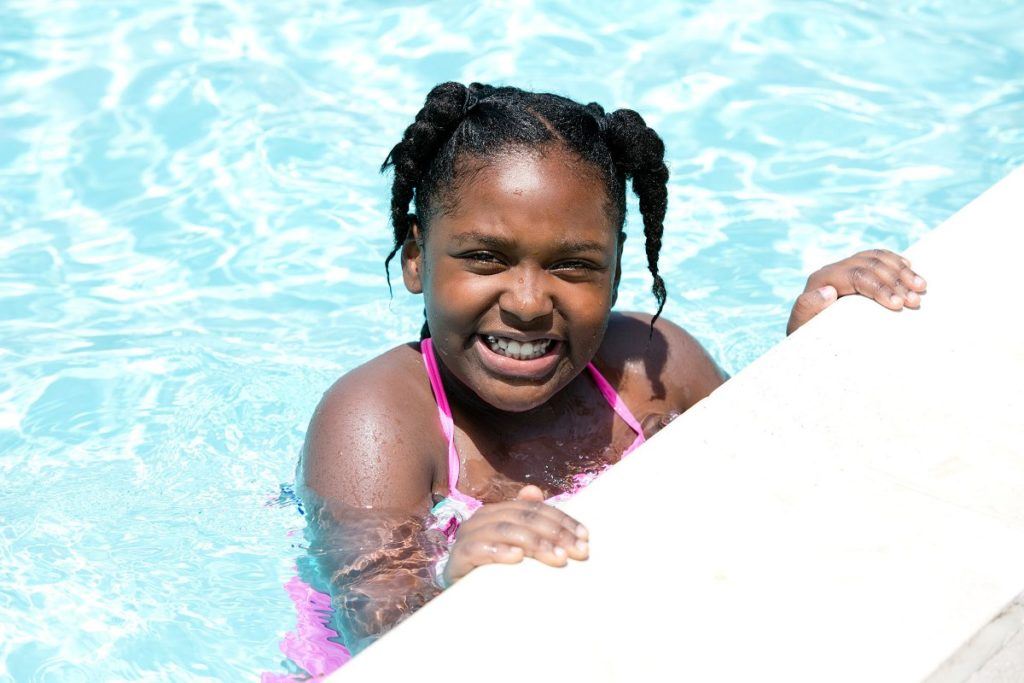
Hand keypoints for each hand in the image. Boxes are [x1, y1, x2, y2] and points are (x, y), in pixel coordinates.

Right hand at [443, 485, 588, 584]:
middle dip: (554, 532)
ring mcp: (468, 537)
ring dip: (534, 543)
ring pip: (505, 529)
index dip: (562, 520)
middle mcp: (482, 518)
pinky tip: (517, 558)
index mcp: (498, 511)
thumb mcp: (514, 545)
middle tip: (577, 551)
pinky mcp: (459, 557)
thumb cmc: (492, 569)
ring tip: (557, 557)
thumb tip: (534, 490)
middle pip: (523, 517)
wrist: (458, 595)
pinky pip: (479, 550)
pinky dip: (500, 551)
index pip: (535, 509)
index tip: (585, 537)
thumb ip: (527, 521)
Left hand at [787, 249, 926, 334]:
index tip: (898, 305)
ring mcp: (845, 268)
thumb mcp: (802, 326)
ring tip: (921, 288)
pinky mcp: (856, 270)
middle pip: (870, 265)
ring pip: (877, 259)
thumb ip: (807, 308)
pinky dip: (896, 263)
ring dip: (902, 272)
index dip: (879, 287)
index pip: (856, 276)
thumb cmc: (807, 334)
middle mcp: (833, 270)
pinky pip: (878, 258)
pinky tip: (910, 269)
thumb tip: (827, 291)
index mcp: (821, 279)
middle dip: (896, 281)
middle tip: (914, 302)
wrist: (807, 335)